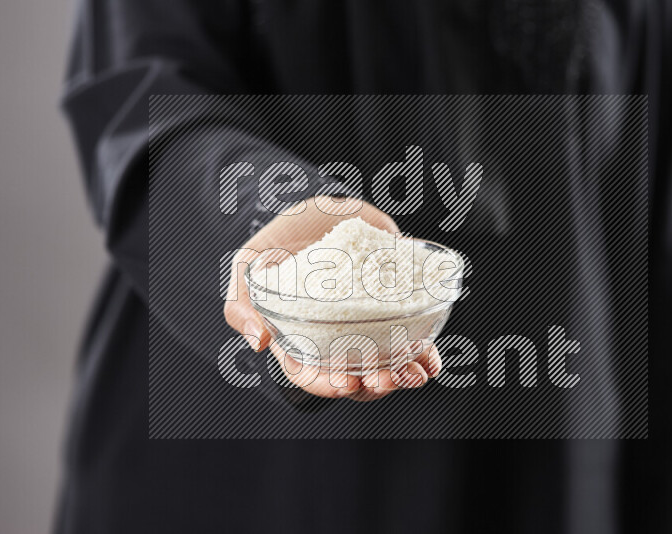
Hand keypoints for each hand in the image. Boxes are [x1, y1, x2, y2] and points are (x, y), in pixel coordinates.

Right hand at [223, 196, 441, 400]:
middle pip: (352, 377)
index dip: (326, 385)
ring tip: (414, 372)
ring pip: (384, 364)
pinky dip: (423, 353)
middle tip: (385, 377)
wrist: (326, 206)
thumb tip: (258, 341)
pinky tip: (430, 357)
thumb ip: (240, 300)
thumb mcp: (249, 263)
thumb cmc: (282, 237)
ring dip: (402, 375)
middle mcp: (334, 338)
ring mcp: (366, 325)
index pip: (308, 373)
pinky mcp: (393, 308)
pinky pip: (411, 339)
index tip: (345, 383)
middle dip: (372, 385)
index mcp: (298, 337)